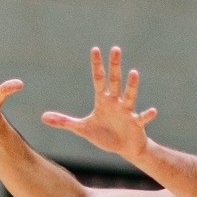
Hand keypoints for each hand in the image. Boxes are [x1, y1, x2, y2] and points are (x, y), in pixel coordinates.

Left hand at [41, 46, 156, 160]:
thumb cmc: (104, 136)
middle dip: (115, 66)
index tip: (95, 49)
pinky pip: (142, 118)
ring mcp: (127, 112)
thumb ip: (64, 121)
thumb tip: (43, 117)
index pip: (98, 79)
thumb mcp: (82, 129)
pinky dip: (147, 115)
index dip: (96, 65)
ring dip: (132, 85)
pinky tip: (153, 111)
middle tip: (116, 49)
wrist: (124, 148)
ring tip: (134, 72)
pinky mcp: (136, 124)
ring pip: (129, 96)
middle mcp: (116, 102)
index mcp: (103, 101)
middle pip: (115, 81)